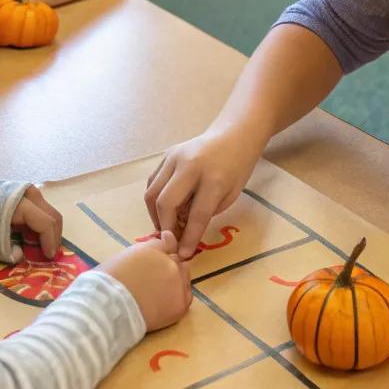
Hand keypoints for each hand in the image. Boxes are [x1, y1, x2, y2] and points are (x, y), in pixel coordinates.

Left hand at [10, 185, 63, 257]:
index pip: (46, 223)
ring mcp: (26, 190)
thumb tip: (20, 255)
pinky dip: (40, 222)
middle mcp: (27, 193)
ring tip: (41, 245)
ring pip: (48, 211)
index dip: (50, 242)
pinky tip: (31, 234)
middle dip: (54, 237)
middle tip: (50, 253)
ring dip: (48, 230)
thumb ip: (6, 250)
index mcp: (19, 203)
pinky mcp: (22, 192)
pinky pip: (39, 208)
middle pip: (53, 216)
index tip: (48, 256)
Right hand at [102, 231, 191, 330]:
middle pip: (177, 261)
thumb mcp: (121, 257)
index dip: (163, 251)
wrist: (107, 309)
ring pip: (184, 278)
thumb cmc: (105, 283)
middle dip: (168, 267)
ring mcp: (177, 283)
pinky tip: (162, 305)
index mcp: (152, 249)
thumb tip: (164, 239)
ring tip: (158, 294)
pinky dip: (176, 300)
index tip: (159, 258)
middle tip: (154, 281)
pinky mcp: (180, 305)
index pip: (167, 243)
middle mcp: (169, 262)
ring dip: (175, 281)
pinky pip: (185, 297)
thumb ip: (144, 250)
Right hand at [145, 129, 260, 259]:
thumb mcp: (231, 194)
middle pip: (164, 202)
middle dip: (164, 226)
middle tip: (171, 239)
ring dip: (156, 214)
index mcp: (214, 178)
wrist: (233, 135)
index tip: (182, 253)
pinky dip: (155, 200)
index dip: (188, 237)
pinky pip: (152, 182)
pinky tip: (165, 209)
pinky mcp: (166, 155)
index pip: (197, 214)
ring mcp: (174, 157)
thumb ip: (206, 212)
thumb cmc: (236, 168)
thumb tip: (181, 233)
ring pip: (152, 192)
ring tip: (167, 225)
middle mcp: (190, 165)